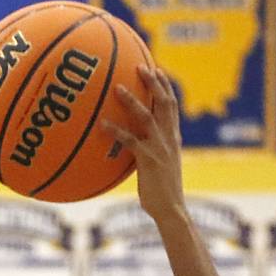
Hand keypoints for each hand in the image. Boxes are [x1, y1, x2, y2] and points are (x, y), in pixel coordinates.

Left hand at [102, 65, 185, 221]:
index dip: (165, 86)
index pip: (172, 106)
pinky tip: (102, 124)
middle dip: (154, 82)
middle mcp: (169, 139)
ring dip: (132, 100)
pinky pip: (130, 141)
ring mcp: (159, 148)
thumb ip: (151, 152)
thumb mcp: (161, 168)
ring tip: (117, 87)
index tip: (157, 69)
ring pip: (147, 116)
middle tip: (141, 65)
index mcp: (173, 138)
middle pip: (164, 102)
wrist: (171, 210)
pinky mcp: (148, 160)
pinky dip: (115, 131)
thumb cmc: (163, 194)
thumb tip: (134, 147)